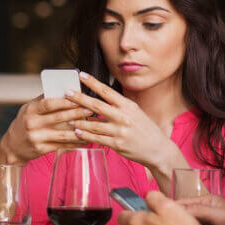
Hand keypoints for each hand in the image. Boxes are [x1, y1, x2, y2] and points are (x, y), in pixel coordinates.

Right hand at [0, 96, 90, 164]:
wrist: (13, 145)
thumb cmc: (24, 123)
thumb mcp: (29, 109)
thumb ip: (44, 100)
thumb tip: (63, 88)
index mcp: (30, 111)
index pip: (49, 104)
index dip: (65, 101)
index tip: (79, 97)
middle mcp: (32, 124)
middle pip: (59, 117)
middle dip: (77, 113)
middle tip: (91, 109)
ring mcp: (37, 138)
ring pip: (63, 134)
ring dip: (79, 130)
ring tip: (92, 125)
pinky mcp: (42, 149)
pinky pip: (63, 145)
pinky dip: (76, 142)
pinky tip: (85, 138)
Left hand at [66, 72, 181, 173]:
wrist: (158, 149)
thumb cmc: (144, 129)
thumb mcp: (135, 112)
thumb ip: (119, 105)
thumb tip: (102, 94)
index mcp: (128, 106)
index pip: (107, 91)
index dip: (93, 82)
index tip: (81, 75)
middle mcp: (124, 117)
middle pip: (97, 105)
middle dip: (79, 98)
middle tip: (66, 93)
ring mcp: (120, 131)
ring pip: (94, 124)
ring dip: (79, 121)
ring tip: (67, 118)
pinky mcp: (117, 144)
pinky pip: (96, 138)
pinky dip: (85, 135)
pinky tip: (76, 132)